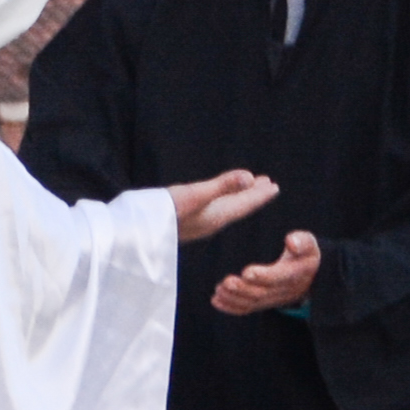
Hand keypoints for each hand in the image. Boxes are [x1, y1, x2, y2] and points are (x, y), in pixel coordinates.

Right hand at [163, 170, 281, 247]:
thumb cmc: (164, 213)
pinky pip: (213, 210)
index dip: (259, 195)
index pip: (244, 204)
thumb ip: (223, 186)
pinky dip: (222, 201)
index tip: (274, 186)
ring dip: (239, 197)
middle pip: (238, 206)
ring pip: (226, 208)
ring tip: (247, 188)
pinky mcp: (186, 221)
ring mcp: (198, 223)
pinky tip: (216, 201)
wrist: (135, 233)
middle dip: (252, 195)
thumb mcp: (196, 195)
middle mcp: (210, 222)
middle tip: (268, 184)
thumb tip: (250, 176)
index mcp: (216, 216)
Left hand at [207, 227, 323, 318]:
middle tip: (226, 282)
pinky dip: (231, 307)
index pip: (280, 277)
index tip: (247, 272)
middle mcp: (285, 290)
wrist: (308, 275)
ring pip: (252, 303)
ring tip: (218, 289)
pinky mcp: (263, 303)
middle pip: (262, 293)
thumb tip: (291, 241)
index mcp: (296, 274)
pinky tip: (215, 300)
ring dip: (234, 298)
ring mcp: (273, 299)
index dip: (264, 276)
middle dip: (243, 289)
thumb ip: (302, 241)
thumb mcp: (307, 243)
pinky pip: (247, 308)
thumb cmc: (303, 253)